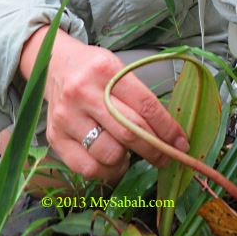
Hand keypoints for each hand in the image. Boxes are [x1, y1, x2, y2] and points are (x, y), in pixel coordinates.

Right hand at [22, 29, 188, 182]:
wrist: (55, 64)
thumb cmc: (94, 68)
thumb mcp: (118, 68)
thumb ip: (139, 96)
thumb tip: (168, 133)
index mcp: (106, 71)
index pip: (145, 105)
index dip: (167, 128)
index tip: (181, 142)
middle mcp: (84, 93)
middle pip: (130, 131)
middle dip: (155, 149)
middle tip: (166, 157)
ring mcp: (67, 116)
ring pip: (109, 153)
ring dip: (127, 160)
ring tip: (130, 153)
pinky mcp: (55, 136)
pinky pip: (87, 167)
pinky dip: (106, 171)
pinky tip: (112, 162)